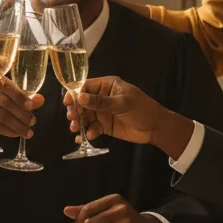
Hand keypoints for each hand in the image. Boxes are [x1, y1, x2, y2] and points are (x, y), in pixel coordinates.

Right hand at [0, 79, 42, 161]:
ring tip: (28, 132)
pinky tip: (17, 134)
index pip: (6, 85)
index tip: (31, 106)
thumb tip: (41, 99)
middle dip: (22, 114)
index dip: (20, 96)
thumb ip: (25, 98)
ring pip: (2, 116)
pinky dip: (8, 131)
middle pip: (5, 103)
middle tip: (33, 122)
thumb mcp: (10, 98)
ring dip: (18, 125)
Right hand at [68, 76, 191, 156]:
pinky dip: (88, 132)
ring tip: (76, 129)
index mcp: (108, 86)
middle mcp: (103, 97)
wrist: (155, 128)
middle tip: (73, 118)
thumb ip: (101, 102)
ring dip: (79, 122)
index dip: (75, 93)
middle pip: (82, 102)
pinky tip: (88, 137)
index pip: (86, 86)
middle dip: (76, 110)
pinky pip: (92, 127)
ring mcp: (103, 112)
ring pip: (85, 116)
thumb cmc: (142, 109)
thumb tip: (80, 98)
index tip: (68, 102)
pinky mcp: (104, 125)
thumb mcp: (122, 103)